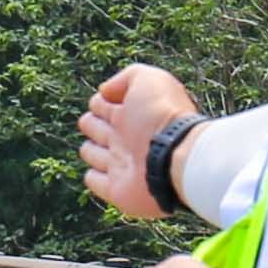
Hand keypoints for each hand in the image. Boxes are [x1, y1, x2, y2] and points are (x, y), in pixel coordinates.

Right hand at [77, 63, 204, 222]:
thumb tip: (104, 91)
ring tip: (108, 145)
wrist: (177, 157)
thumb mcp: (148, 79)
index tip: (108, 103)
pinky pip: (94, 181)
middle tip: (111, 124)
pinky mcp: (116, 190)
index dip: (100, 102)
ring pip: (91, 153)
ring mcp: (120, 165)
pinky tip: (101, 170)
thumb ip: (126, 77)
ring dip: (91, 149)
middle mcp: (125, 139)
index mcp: (131, 114)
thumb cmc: (162, 116)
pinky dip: (93, 176)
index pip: (102, 105)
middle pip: (94, 127)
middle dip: (92, 123)